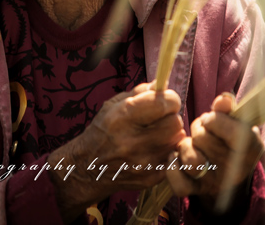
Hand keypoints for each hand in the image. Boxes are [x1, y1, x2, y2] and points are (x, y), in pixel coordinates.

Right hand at [47, 82, 184, 220]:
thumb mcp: (113, 105)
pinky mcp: (151, 178)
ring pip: (176, 140)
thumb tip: (162, 85)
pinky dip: (167, 150)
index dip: (170, 99)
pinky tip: (153, 149)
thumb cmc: (102, 131)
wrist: (88, 168)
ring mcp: (144, 163)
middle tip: (161, 117)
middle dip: (171, 116)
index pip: (164, 104)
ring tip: (155, 133)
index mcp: (123, 118)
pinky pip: (172, 157)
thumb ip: (140, 92)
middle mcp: (134, 142)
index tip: (165, 100)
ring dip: (170, 133)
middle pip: (175, 123)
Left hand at [166, 92, 262, 212]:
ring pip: (190, 160)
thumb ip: (228, 108)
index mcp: (250, 149)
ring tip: (192, 143)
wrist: (229, 173)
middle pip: (203, 139)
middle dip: (199, 129)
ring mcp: (215, 183)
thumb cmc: (230, 138)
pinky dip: (173, 168)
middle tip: (203, 131)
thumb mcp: (236, 121)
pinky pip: (180, 185)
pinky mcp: (197, 192)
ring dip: (186, 146)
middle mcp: (235, 170)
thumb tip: (223, 99)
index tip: (211, 118)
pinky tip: (174, 156)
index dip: (216, 119)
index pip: (234, 132)